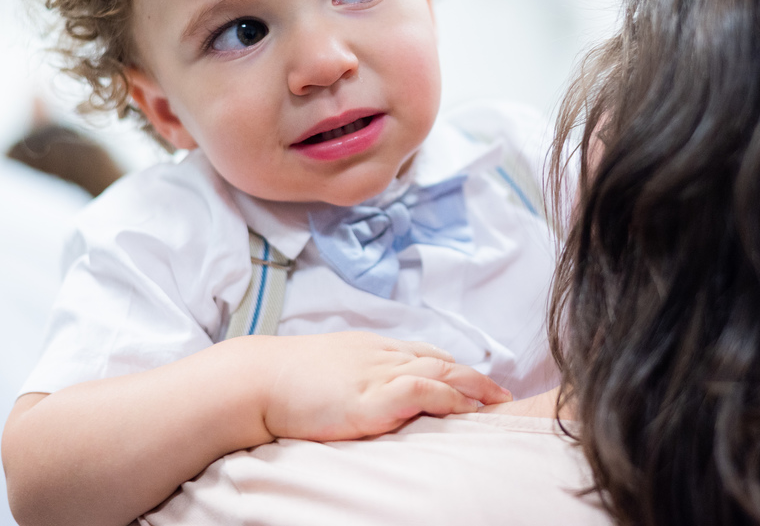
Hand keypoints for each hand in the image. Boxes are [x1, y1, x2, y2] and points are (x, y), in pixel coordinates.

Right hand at [253, 331, 511, 440]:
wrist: (256, 380)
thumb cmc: (283, 379)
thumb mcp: (329, 370)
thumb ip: (354, 376)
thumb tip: (363, 394)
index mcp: (371, 349)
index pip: (424, 353)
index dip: (453, 367)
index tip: (477, 380)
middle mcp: (381, 356)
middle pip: (441, 361)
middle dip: (475, 377)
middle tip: (503, 394)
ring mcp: (378, 374)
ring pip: (440, 372)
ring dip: (473, 387)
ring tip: (499, 403)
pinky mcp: (372, 397)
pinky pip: (422, 392)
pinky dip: (448, 398)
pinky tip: (465, 410)